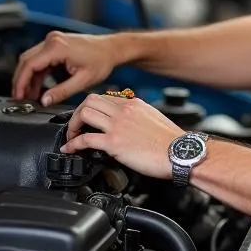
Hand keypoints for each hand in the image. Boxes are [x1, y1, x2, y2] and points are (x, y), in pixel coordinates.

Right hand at [12, 31, 117, 104]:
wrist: (112, 49)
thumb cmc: (102, 61)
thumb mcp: (82, 81)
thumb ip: (61, 92)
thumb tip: (45, 101)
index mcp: (57, 47)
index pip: (29, 65)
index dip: (20, 82)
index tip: (18, 96)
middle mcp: (52, 40)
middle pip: (26, 61)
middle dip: (21, 81)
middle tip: (20, 98)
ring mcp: (53, 41)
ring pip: (31, 60)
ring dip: (28, 78)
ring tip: (29, 96)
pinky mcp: (56, 44)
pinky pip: (40, 58)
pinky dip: (37, 73)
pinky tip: (37, 87)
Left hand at [61, 93, 180, 179]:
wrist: (180, 153)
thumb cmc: (171, 142)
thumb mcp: (153, 119)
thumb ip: (137, 116)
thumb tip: (128, 123)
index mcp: (133, 104)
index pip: (104, 97)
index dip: (91, 107)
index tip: (88, 117)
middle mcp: (124, 111)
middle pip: (89, 100)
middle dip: (78, 112)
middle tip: (76, 125)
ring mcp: (117, 125)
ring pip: (84, 114)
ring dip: (73, 125)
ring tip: (72, 136)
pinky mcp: (114, 143)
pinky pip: (85, 139)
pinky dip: (73, 144)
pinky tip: (70, 149)